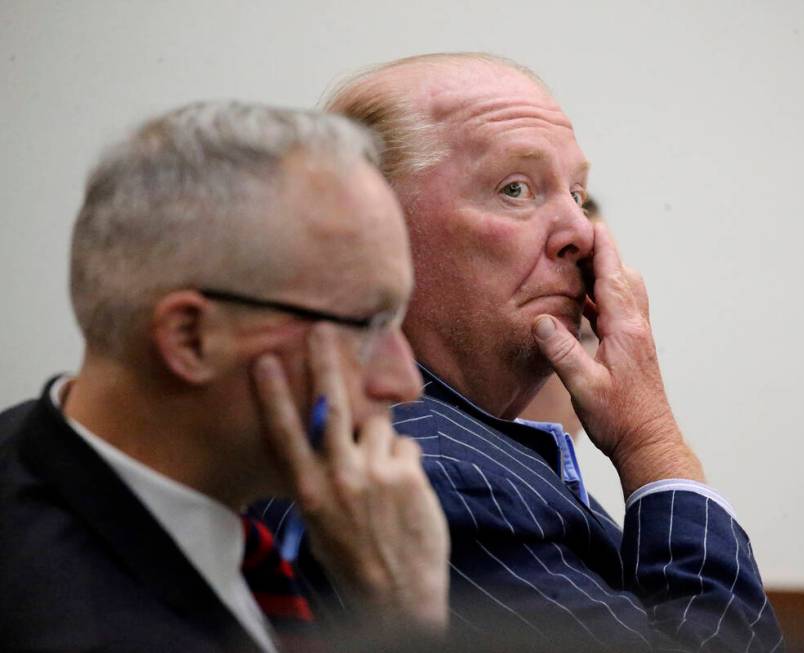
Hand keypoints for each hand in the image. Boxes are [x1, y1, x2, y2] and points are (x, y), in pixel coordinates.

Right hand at [252, 325, 448, 633]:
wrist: (399, 595)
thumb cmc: (354, 560)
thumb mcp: (320, 522)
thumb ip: (322, 478)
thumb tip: (330, 438)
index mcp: (309, 491)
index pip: (285, 434)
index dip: (273, 395)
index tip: (266, 361)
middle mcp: (339, 476)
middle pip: (332, 407)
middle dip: (326, 365)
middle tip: (324, 332)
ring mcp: (375, 473)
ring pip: (378, 426)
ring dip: (380, 440)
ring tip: (382, 473)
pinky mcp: (408, 474)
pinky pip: (406, 446)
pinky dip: (405, 460)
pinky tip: (405, 489)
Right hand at [532, 222, 703, 495]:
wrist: (649, 441)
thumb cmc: (619, 418)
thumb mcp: (584, 386)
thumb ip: (562, 352)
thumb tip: (540, 320)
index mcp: (624, 327)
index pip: (613, 274)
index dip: (601, 245)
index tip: (589, 220)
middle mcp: (635, 325)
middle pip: (621, 274)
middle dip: (601, 251)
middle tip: (574, 237)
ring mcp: (637, 334)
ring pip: (623, 290)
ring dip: (603, 272)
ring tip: (575, 262)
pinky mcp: (633, 346)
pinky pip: (618, 308)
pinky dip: (602, 294)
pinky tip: (583, 301)